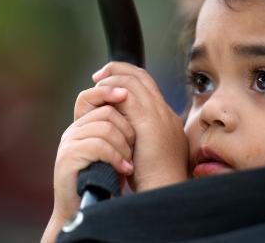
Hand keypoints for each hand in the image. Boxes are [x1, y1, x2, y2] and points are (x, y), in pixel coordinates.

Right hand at [44, 85, 134, 242]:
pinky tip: (124, 169)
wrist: (88, 210)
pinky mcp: (67, 157)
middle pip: (106, 112)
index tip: (127, 95)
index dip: (108, 91)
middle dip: (127, 130)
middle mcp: (74, 130)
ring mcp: (69, 143)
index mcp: (83, 124)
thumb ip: (120, 128)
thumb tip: (137, 104)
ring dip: (124, 146)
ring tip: (129, 162)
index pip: (91, 95)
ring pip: (105, 128)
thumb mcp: (116, 148)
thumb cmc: (107, 179)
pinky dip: (116, 157)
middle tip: (134, 150)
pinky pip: (98, 145)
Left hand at [92, 62, 188, 190]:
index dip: (128, 80)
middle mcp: (165, 113)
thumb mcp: (151, 155)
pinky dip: (112, 90)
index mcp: (167, 120)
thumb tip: (127, 133)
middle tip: (99, 76)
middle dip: (119, 70)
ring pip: (135, 81)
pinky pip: (127, 94)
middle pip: (143, 77)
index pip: (148, 88)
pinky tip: (100, 95)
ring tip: (97, 83)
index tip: (110, 84)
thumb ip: (143, 140)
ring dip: (113, 78)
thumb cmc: (155, 181)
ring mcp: (159, 115)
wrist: (164, 192)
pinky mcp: (148, 122)